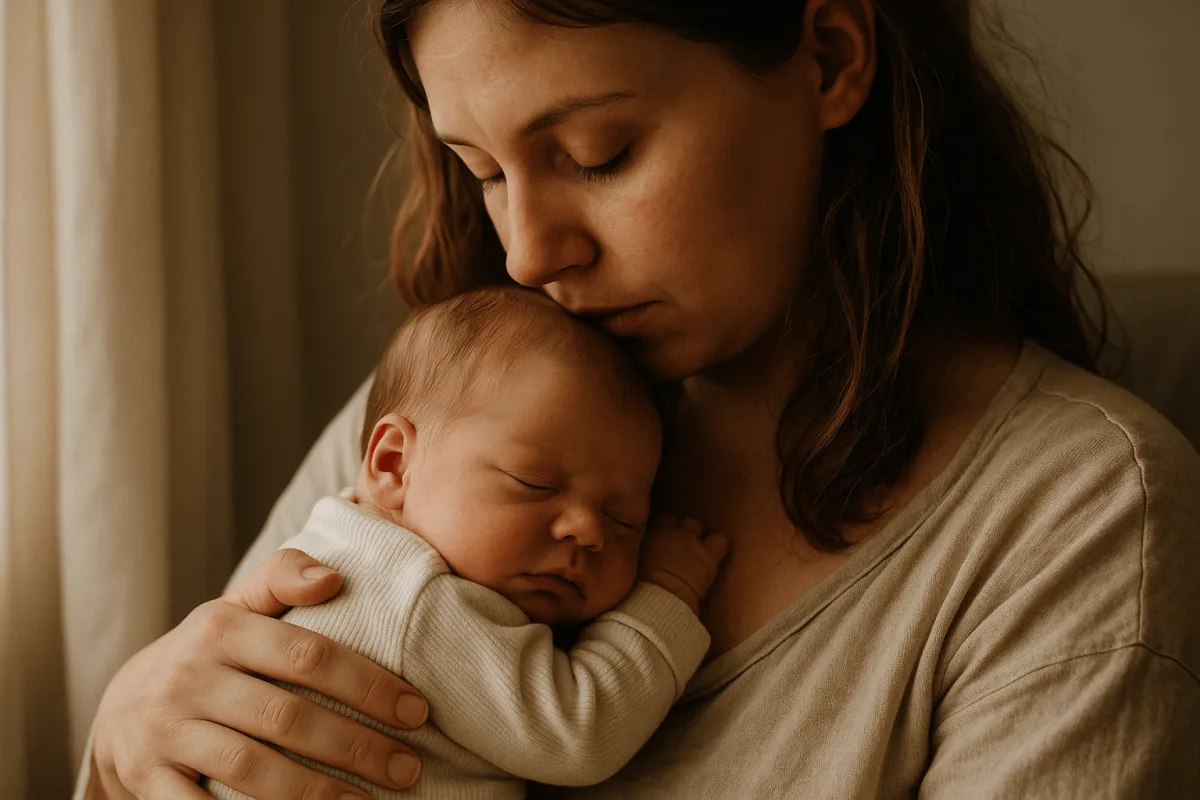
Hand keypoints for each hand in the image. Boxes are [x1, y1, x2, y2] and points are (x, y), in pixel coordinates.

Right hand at [88, 548, 427, 798]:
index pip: (307, 654)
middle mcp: (188, 678)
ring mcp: (165, 732)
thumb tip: (333, 578)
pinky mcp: (146, 780)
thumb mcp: (236, 608)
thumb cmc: (206, 656)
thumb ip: (282, 576)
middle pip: (287, 717)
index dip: (368, 685)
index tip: (416, 711)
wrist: (116, 710)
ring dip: (317, 792)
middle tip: (407, 769)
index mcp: (219, 629)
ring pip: (251, 768)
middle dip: (356, 746)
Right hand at [638, 515, 728, 614]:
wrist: (659, 600)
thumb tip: (645, 553)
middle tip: (681, 548)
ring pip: (697, 525)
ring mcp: (691, 541)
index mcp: (651, 534)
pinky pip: (720, 541)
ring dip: (696, 537)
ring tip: (697, 552)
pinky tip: (714, 557)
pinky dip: (717, 547)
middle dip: (682, 532)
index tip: (666, 542)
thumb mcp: (635, 563)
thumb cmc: (641, 587)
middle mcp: (672, 532)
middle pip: (680, 521)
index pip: (662, 520)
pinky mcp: (708, 556)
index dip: (666, 530)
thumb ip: (641, 551)